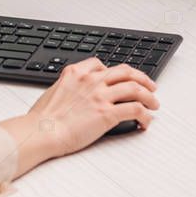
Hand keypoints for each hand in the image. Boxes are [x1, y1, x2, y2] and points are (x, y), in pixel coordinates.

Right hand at [0, 57, 159, 176]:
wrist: (41, 131)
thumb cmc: (42, 118)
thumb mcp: (53, 91)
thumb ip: (68, 86)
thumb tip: (72, 93)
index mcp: (77, 73)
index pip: (102, 65)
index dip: (117, 72)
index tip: (122, 78)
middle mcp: (92, 80)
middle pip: (126, 72)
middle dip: (142, 78)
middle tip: (150, 86)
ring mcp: (101, 96)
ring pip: (135, 89)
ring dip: (149, 96)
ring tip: (154, 103)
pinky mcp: (107, 114)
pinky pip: (134, 110)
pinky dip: (145, 114)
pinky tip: (146, 120)